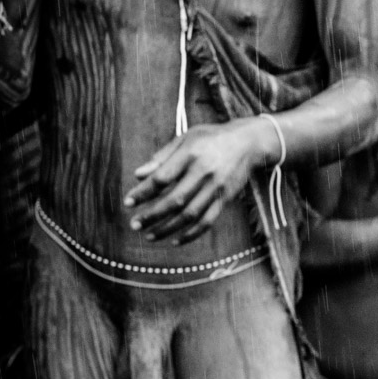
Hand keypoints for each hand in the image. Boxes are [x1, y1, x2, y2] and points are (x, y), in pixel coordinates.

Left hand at [124, 119, 275, 243]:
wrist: (249, 142)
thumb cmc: (212, 138)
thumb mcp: (186, 138)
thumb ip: (162, 157)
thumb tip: (138, 175)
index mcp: (190, 154)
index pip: (161, 178)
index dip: (143, 192)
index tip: (128, 203)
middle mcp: (204, 172)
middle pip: (175, 200)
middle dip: (152, 215)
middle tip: (135, 225)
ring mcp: (216, 187)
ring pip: (190, 214)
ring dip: (168, 228)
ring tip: (150, 235)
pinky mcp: (226, 198)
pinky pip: (208, 221)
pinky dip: (191, 234)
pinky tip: (176, 240)